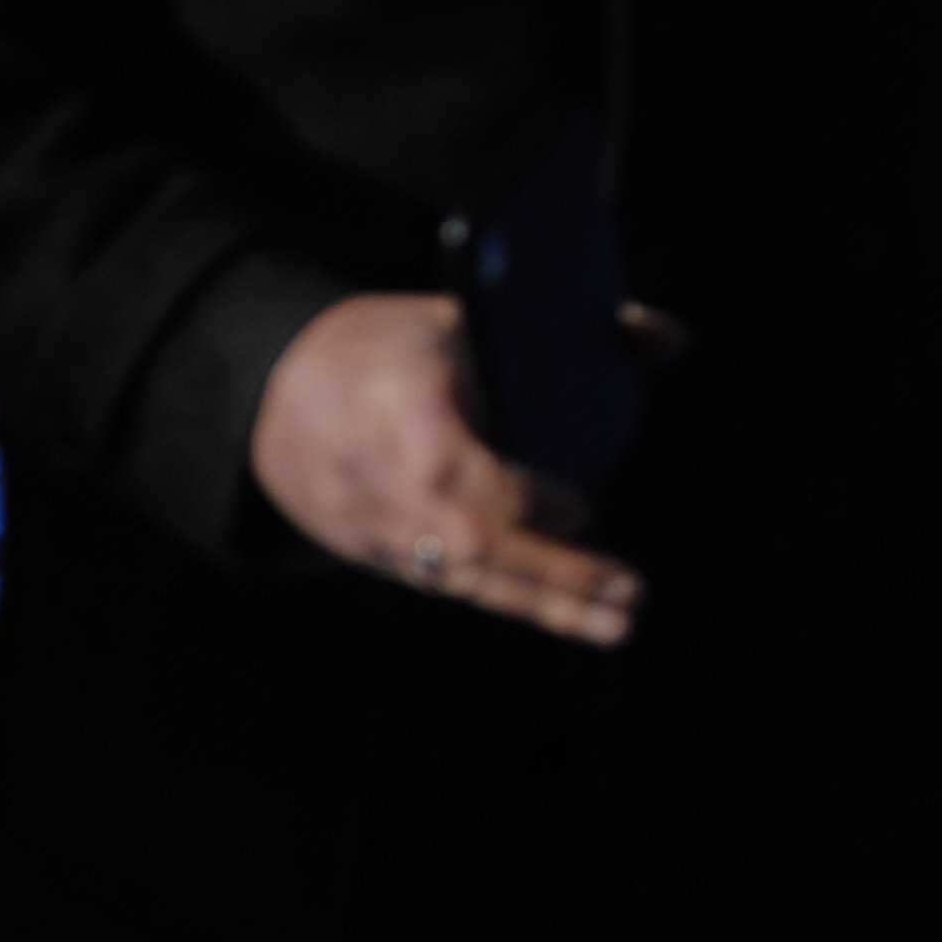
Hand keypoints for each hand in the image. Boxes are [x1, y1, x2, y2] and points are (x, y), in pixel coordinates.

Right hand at [249, 293, 640, 645]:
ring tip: (615, 624)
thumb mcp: (459, 318)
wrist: (272, 386)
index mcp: (390, 401)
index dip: (524, 498)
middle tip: (627, 593)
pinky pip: (442, 583)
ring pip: (454, 578)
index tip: (585, 506)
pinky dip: (507, 596)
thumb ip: (566, 331)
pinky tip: (569, 610)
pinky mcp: (365, 551)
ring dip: (540, 605)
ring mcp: (362, 521)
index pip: (454, 470)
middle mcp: (371, 472)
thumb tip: (669, 336)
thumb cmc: (386, 346)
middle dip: (549, 574)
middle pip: (461, 541)